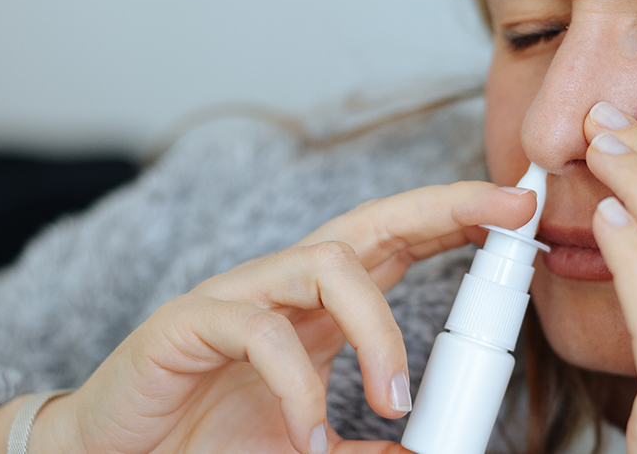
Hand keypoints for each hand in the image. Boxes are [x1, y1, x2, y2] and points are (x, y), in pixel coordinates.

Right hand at [27, 182, 537, 452]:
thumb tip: (425, 453)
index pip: (397, 243)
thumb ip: (364, 446)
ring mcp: (235, 297)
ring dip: (378, 332)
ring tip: (395, 402)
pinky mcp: (188, 323)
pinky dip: (298, 385)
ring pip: (325, 264)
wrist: (115, 453)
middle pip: (372, 223)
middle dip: (445, 206)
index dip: (456, 219)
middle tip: (511, 214)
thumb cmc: (207, 440)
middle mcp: (283, 287)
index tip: (521, 215)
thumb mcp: (310, 446)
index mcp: (319, 308)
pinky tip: (307, 435)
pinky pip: (258, 332)